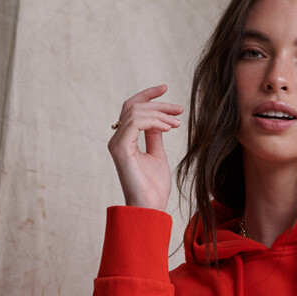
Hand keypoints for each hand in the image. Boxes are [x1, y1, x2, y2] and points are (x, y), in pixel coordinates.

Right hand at [107, 85, 182, 209]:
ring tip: (177, 122)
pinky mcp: (120, 148)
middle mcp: (118, 138)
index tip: (166, 88)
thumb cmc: (154, 187)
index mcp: (125, 139)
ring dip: (159, 113)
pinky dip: (153, 121)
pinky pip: (135, 123)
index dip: (148, 96)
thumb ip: (155, 136)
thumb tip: (159, 120)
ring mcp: (117, 143)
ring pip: (135, 112)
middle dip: (159, 104)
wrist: (150, 207)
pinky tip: (169, 127)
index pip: (133, 108)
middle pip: (134, 106)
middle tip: (180, 109)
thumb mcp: (157, 155)